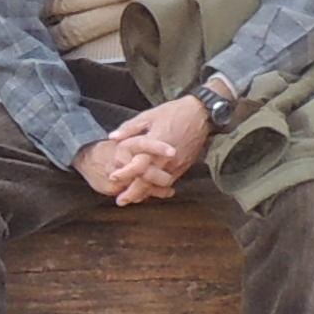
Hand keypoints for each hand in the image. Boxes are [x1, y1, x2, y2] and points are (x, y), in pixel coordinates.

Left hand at [74, 97, 209, 205]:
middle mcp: (167, 157)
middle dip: (133, 193)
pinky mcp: (184, 166)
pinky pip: (169, 181)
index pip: (139, 164)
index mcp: (156, 143)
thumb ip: (129, 128)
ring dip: (146, 193)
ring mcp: (177, 164)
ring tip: (132, 199)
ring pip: (159, 184)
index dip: (125, 172)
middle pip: (149, 181)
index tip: (112, 177)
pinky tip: (148, 190)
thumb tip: (112, 137)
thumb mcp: (148, 115)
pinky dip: (158, 187)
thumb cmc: (173, 112)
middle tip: (120, 201)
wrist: (200, 114)